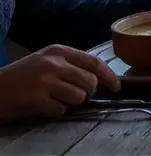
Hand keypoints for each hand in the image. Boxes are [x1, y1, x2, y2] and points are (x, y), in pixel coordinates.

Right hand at [0, 45, 119, 121]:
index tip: (116, 86)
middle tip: (72, 93)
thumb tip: (103, 78)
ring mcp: (45, 81)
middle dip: (88, 92)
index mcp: (59, 51)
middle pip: (91, 82)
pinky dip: (56, 111)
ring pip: (80, 97)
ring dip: (71, 102)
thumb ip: (72, 65)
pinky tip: (43, 104)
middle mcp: (54, 63)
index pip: (95, 62)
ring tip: (54, 97)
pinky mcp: (37, 99)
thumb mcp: (47, 61)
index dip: (109, 76)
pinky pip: (62, 110)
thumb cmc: (22, 76)